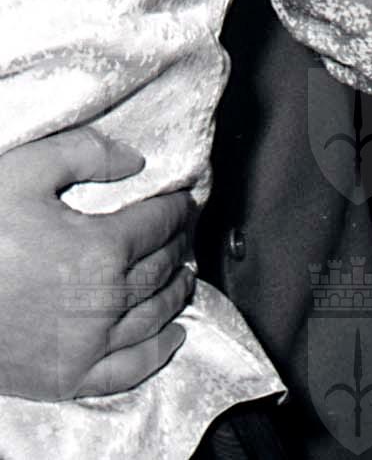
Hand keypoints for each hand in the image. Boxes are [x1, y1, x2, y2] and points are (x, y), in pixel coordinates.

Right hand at [0, 130, 193, 401]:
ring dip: (175, 291)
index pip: (161, 224)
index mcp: (99, 250)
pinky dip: (158, 352)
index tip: (182, 202)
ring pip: (154, 314)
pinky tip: (174, 336)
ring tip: (183, 275)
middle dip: (176, 245)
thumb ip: (86, 155)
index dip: (177, 208)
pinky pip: (128, 370)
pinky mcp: (63, 380)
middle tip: (181, 234)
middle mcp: (102, 302)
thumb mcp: (24, 171)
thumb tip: (135, 162)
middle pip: (161, 267)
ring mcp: (84, 346)